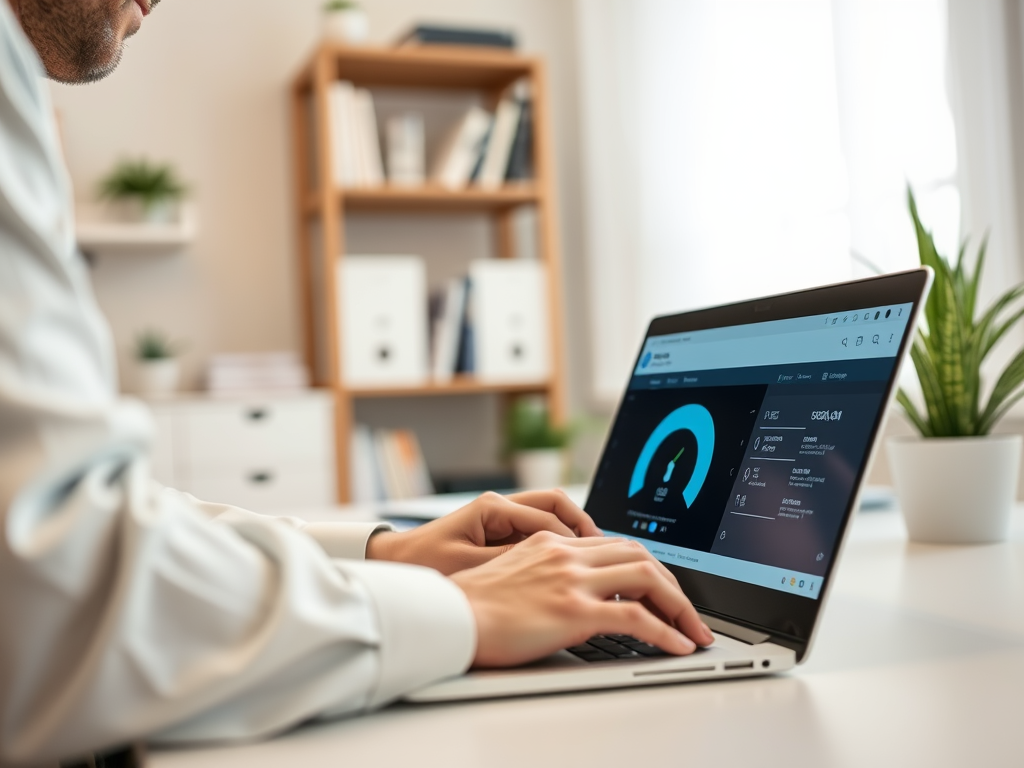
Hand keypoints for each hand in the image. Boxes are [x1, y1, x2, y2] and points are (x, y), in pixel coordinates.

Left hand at [365, 490, 601, 574]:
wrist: (394, 565)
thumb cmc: (424, 567)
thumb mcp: (468, 568)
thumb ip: (510, 563)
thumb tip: (551, 564)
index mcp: (492, 508)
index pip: (548, 518)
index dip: (574, 541)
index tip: (595, 562)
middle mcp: (500, 506)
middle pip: (556, 505)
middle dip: (582, 525)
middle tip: (604, 552)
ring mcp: (500, 517)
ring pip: (550, 516)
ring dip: (572, 535)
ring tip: (593, 561)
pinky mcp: (499, 531)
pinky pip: (538, 531)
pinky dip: (556, 545)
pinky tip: (568, 568)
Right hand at [450, 532, 715, 667]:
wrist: (448, 616)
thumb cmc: (469, 605)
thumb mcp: (509, 574)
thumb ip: (541, 574)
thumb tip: (560, 594)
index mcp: (552, 543)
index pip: (615, 545)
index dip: (646, 566)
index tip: (661, 588)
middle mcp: (567, 554)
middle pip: (640, 556)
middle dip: (673, 584)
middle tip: (688, 611)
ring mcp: (573, 580)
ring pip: (648, 578)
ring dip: (680, 606)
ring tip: (694, 631)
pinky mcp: (574, 610)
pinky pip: (637, 617)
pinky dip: (667, 631)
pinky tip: (678, 646)